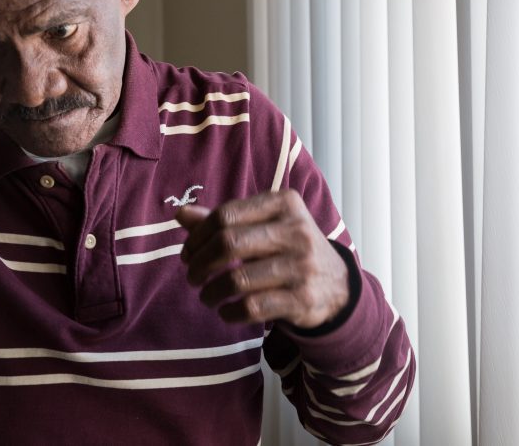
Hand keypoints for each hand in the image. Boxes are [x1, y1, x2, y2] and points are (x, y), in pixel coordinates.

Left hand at [178, 190, 349, 329]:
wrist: (337, 285)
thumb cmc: (289, 249)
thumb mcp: (264, 226)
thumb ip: (224, 221)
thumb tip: (181, 213)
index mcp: (284, 204)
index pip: (226, 215)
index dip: (198, 237)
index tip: (187, 253)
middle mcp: (297, 231)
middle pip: (229, 243)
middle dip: (200, 263)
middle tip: (192, 276)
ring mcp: (302, 266)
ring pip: (238, 279)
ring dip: (211, 292)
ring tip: (206, 296)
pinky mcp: (303, 299)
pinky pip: (253, 308)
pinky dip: (230, 313)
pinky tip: (226, 312)